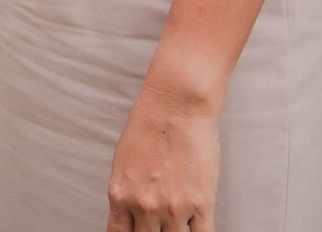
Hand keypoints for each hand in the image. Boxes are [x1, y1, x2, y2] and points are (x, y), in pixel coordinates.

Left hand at [106, 83, 220, 231]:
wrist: (177, 103)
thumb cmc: (149, 125)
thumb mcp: (123, 163)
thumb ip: (126, 194)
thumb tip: (131, 216)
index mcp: (120, 195)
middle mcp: (144, 206)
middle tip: (159, 225)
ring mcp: (174, 209)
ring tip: (176, 221)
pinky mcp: (202, 205)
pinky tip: (196, 228)